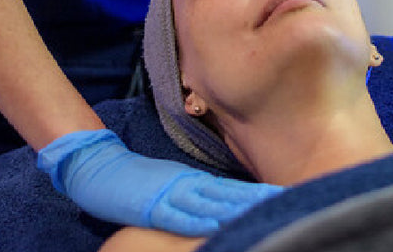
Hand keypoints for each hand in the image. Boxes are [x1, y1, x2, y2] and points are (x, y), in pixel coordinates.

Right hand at [38, 129, 280, 235]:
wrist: (100, 168)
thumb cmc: (137, 183)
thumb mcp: (171, 187)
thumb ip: (196, 194)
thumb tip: (221, 207)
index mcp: (195, 182)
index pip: (235, 190)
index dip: (261, 194)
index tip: (288, 197)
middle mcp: (190, 185)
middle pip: (232, 195)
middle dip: (261, 200)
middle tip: (292, 201)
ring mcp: (173, 193)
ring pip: (213, 203)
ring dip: (241, 209)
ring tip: (269, 210)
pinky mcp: (154, 205)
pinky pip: (181, 216)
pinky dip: (201, 221)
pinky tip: (218, 224)